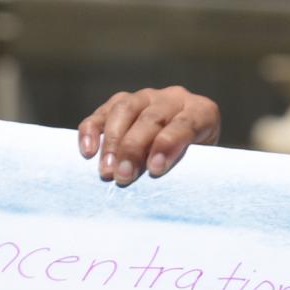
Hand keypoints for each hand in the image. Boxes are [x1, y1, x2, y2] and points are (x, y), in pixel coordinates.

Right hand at [76, 86, 221, 185]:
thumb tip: (161, 192)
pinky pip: (103, 112)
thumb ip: (186, 170)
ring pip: (125, 109)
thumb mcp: (201, 166)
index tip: (155, 169)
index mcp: (202, 112)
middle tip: (123, 177)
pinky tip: (87, 151)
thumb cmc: (197, 163)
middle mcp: (174, 99)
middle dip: (134, 148)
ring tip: (105, 171)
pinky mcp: (121, 102)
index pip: (185, 124)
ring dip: (112, 141)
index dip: (169, 144)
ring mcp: (146, 97)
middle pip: (151, 118)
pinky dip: (92, 130)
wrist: (188, 146)